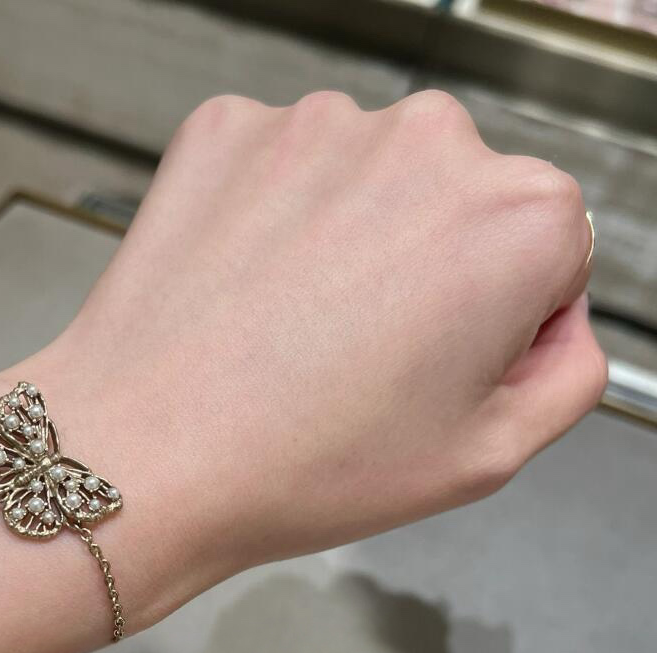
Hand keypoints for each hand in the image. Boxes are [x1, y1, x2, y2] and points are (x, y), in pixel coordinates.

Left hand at [6, 90, 603, 614]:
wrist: (141, 459)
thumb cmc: (302, 468)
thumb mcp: (487, 458)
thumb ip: (570, 375)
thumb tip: (560, 322)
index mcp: (517, 218)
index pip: (550, 251)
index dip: (496, 324)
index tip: (433, 370)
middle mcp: (427, 142)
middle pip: (460, 202)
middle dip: (428, 271)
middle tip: (356, 360)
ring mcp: (317, 126)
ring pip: (365, 181)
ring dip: (345, 241)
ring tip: (289, 335)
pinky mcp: (229, 129)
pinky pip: (278, 170)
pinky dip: (268, 220)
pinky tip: (243, 296)